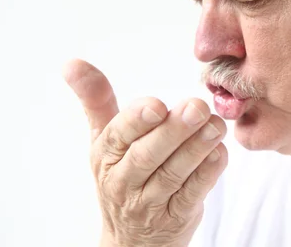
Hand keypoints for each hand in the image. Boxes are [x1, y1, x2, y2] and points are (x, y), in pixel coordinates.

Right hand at [62, 59, 227, 246]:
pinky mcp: (175, 218)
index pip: (117, 135)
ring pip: (173, 174)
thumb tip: (71, 62)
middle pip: (147, 155)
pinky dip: (208, 173)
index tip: (157, 105)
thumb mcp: (104, 138)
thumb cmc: (122, 173)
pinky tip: (220, 151)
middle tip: (197, 107)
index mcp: (106, 155)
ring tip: (215, 125)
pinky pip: (192, 195)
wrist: (131, 238)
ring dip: (197, 148)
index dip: (136, 120)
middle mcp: (123, 181)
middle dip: (173, 131)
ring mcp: (149, 203)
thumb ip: (96, 99)